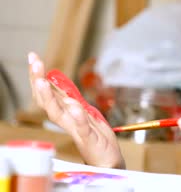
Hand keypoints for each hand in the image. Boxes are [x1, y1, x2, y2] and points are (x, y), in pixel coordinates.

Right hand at [28, 52, 124, 168]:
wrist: (108, 160)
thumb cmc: (96, 138)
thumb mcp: (85, 115)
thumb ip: (73, 104)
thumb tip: (61, 90)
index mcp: (66, 114)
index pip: (48, 94)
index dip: (39, 77)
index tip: (33, 58)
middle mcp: (68, 121)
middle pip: (48, 101)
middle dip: (39, 81)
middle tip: (34, 64)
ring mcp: (77, 130)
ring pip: (59, 114)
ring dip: (49, 98)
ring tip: (42, 82)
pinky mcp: (89, 139)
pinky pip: (82, 127)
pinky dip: (77, 117)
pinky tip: (73, 107)